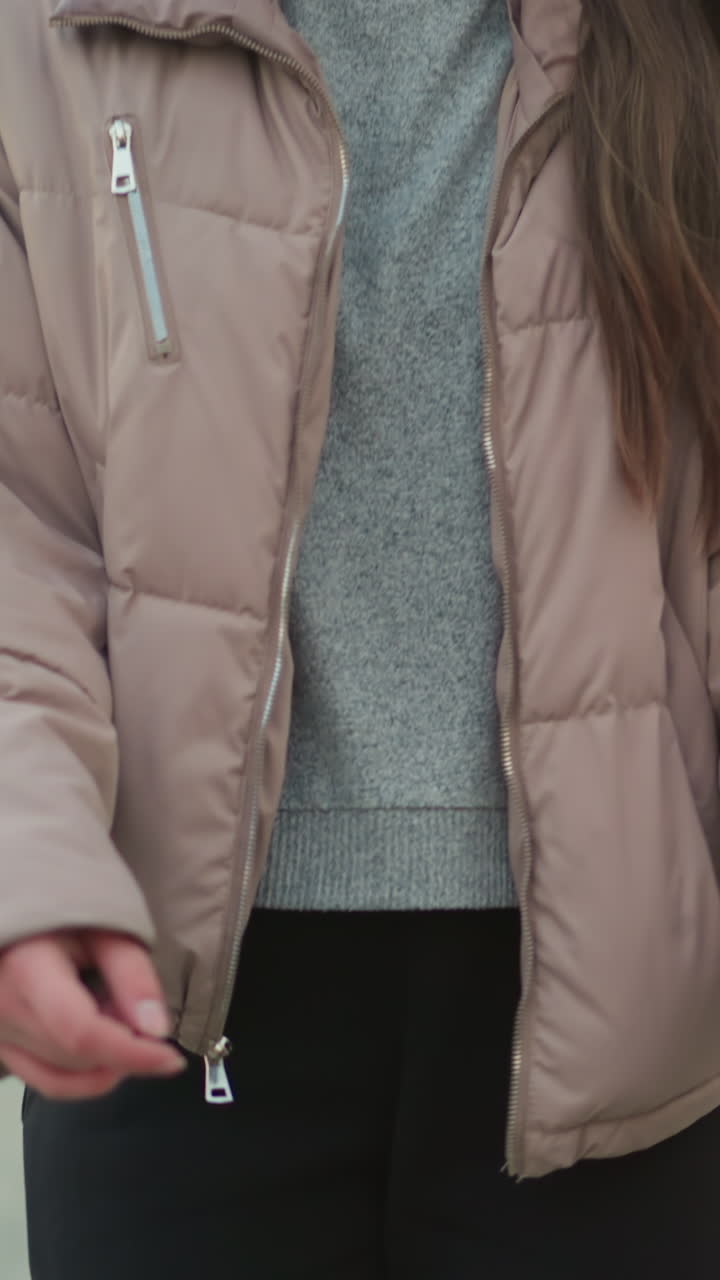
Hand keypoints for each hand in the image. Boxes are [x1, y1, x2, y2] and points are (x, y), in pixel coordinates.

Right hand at [0, 928, 186, 1098]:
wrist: (20, 916)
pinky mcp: (1, 1047)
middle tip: (137, 1008)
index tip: (172, 1059)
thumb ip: (131, 974)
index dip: (130, 1054)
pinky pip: (46, 1080)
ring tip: (114, 1013)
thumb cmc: (64, 914)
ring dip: (105, 1059)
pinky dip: (85, 1074)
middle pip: (77, 1056)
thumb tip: (157, 1030)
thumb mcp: (104, 929)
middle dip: (124, 1047)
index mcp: (28, 971)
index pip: (81, 1032)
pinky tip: (103, 1043)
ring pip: (64, 1076)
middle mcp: (4, 1011)